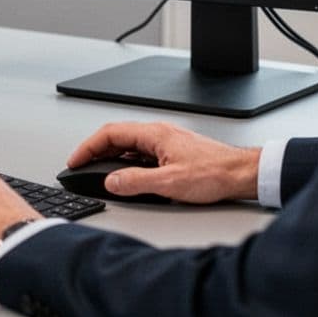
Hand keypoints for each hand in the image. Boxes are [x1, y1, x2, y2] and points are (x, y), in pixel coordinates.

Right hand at [68, 122, 260, 203]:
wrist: (242, 174)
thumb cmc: (214, 173)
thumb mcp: (169, 182)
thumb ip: (136, 182)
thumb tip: (111, 182)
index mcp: (154, 134)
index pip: (110, 133)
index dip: (87, 147)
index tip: (75, 160)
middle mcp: (159, 134)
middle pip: (116, 137)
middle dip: (94, 151)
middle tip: (80, 166)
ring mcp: (166, 142)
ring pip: (129, 145)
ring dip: (110, 157)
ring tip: (97, 172)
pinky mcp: (173, 153)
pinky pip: (141, 153)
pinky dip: (126, 162)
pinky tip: (126, 175)